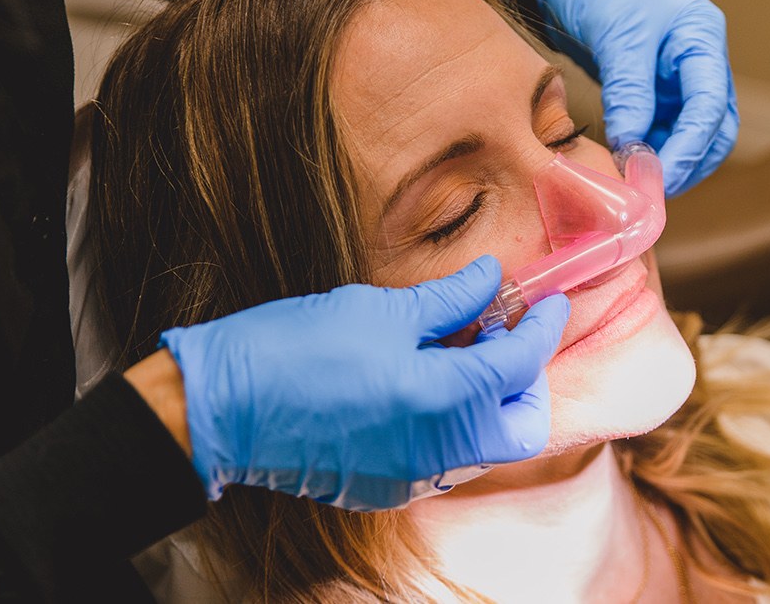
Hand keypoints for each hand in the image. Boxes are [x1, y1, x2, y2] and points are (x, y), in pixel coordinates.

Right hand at [158, 255, 569, 510]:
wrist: (219, 409)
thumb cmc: (294, 349)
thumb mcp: (380, 309)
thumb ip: (450, 300)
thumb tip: (493, 280)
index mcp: (445, 401)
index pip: (521, 365)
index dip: (542, 328)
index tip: (550, 302)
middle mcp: (439, 451)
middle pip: (522, 424)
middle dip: (525, 380)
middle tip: (505, 333)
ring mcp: (413, 478)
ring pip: (485, 446)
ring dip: (489, 402)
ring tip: (462, 351)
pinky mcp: (387, 489)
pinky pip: (444, 460)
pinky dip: (452, 423)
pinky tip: (427, 384)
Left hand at [537, 0, 739, 197]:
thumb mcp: (619, 35)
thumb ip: (630, 91)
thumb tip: (634, 147)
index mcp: (702, 40)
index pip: (711, 106)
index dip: (690, 149)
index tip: (661, 178)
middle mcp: (698, 62)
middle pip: (713, 130)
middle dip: (687, 163)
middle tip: (649, 191)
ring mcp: (677, 78)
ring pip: (689, 136)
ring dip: (668, 162)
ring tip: (634, 182)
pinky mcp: (652, 90)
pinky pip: (660, 131)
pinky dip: (648, 151)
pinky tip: (625, 164)